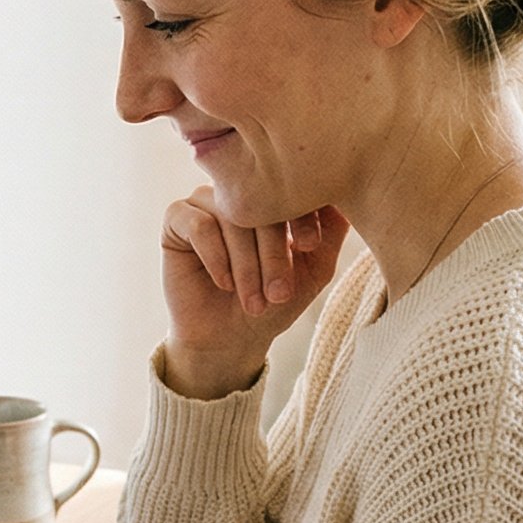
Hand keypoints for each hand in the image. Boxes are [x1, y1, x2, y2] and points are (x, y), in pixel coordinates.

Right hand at [159, 189, 347, 398]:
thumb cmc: (275, 301)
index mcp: (274, 194)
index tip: (308, 246)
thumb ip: (331, 233)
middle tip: (279, 292)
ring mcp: (207, 200)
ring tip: (254, 299)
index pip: (290, 184)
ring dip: (246, 263)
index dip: (302, 213)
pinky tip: (224, 283)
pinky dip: (215, 255)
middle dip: (273, 252)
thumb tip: (346, 198)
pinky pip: (197, 223)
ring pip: (230, 215)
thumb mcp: (314, 269)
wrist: (231, 337)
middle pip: (260, 202)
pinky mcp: (177, 218)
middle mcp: (240, 191)